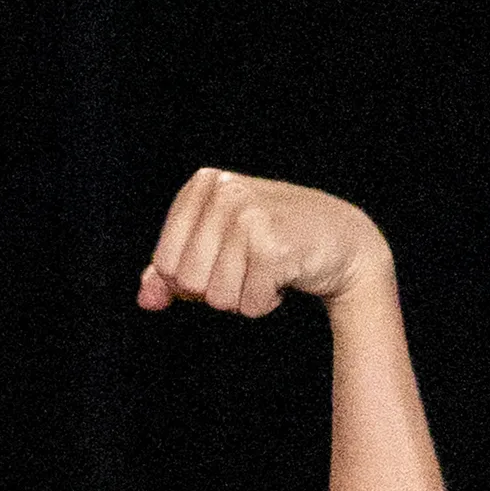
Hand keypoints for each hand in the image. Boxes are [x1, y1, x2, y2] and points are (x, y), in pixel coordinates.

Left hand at [135, 169, 390, 317]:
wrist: (344, 239)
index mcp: (203, 185)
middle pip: (188, 282)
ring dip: (242, 297)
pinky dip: (265, 303)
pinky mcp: (274, 247)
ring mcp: (250, 217)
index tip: (223, 258)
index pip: (165, 263)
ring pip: (217, 298)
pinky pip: (248, 305)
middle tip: (249, 266)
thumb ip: (172, 273)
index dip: (191, 278)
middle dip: (217, 289)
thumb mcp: (215, 247)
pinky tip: (285, 276)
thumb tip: (145, 300)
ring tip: (267, 270)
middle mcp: (225, 193)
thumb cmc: (271, 242)